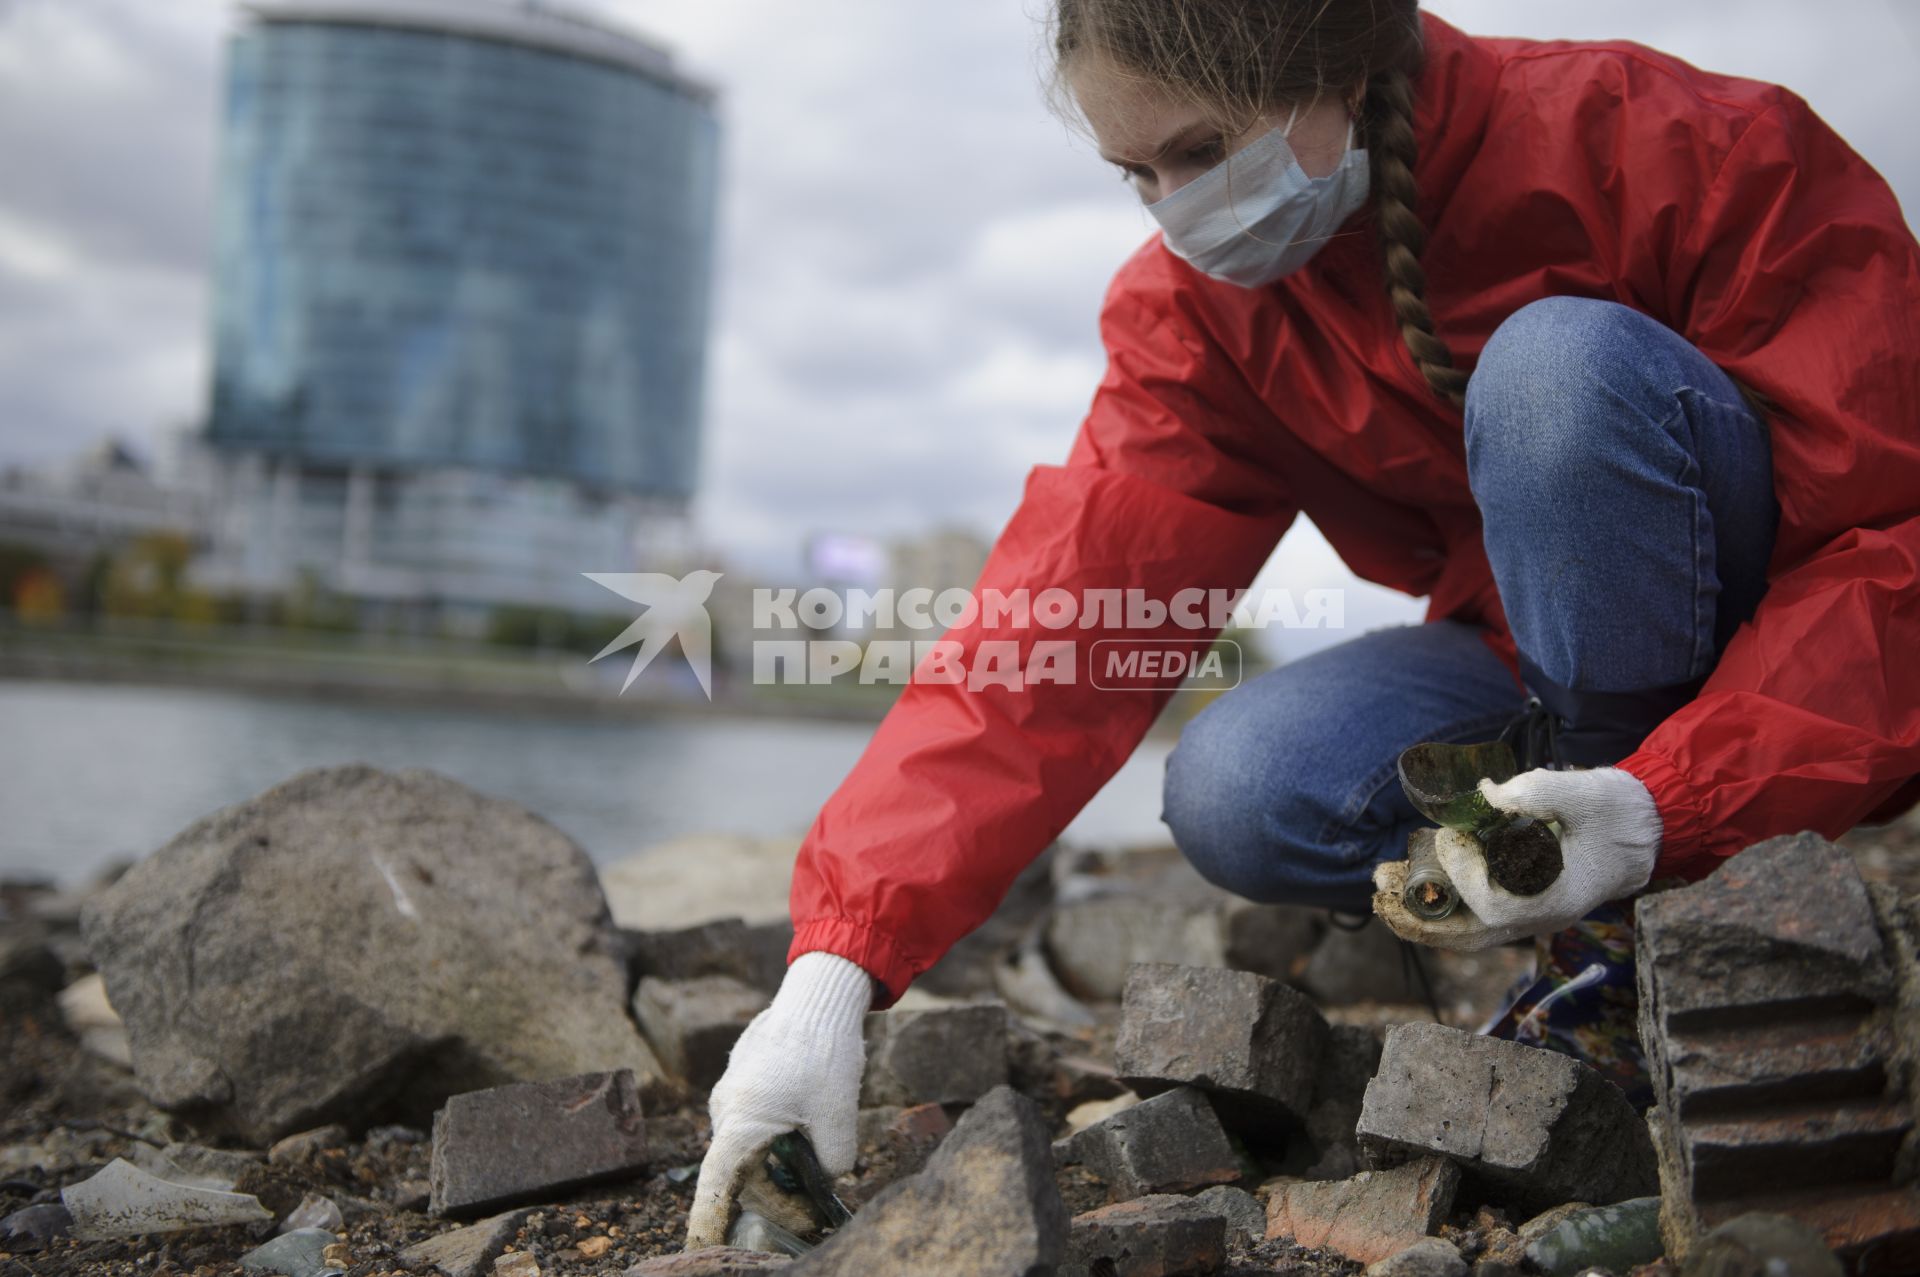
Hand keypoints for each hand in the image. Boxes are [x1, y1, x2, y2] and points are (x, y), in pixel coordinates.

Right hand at [683, 950, 873, 1249]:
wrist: (819, 996)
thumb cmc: (824, 1053)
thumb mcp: (837, 1117)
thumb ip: (832, 1161)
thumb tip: (831, 1177)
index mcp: (738, 1121)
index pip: (714, 1184)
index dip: (707, 1220)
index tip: (699, 1247)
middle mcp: (725, 1108)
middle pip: (740, 1169)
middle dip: (770, 1195)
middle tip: (808, 1212)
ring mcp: (733, 1091)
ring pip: (752, 1143)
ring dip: (778, 1163)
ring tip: (817, 1169)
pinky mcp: (747, 1079)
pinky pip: (757, 1119)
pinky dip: (779, 1135)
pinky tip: (812, 1129)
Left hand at [1373, 766, 1661, 950]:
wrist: (1644, 829)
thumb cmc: (1617, 812)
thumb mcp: (1587, 792)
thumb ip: (1539, 791)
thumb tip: (1486, 794)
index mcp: (1558, 902)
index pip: (1494, 907)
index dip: (1463, 876)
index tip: (1450, 838)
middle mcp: (1541, 919)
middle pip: (1469, 937)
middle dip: (1418, 919)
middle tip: (1379, 889)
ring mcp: (1530, 918)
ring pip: (1466, 933)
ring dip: (1420, 916)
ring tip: (1381, 889)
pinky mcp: (1521, 905)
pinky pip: (1472, 919)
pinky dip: (1439, 907)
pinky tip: (1410, 884)